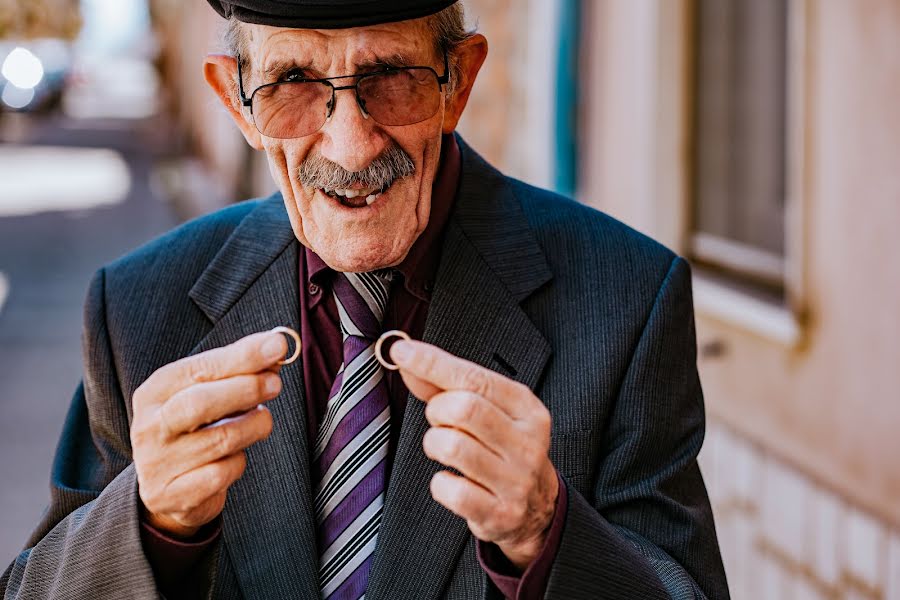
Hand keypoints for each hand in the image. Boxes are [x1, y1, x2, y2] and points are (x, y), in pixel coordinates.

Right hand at [130, 331, 287, 537]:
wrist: (168, 489)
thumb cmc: (195, 429)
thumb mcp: (209, 394)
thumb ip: (240, 369)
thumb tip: (275, 347)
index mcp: (155, 392)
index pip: (199, 368)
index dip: (241, 356)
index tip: (277, 346)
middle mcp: (149, 426)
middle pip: (200, 402)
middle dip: (246, 389)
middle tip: (275, 384)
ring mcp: (157, 463)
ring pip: (219, 440)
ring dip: (253, 427)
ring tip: (263, 421)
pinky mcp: (171, 495)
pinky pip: (220, 475)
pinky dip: (238, 463)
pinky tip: (237, 456)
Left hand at [390, 340, 558, 570]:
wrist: (538, 508)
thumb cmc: (503, 449)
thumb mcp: (488, 412)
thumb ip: (446, 385)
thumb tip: (407, 356)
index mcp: (526, 409)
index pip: (474, 378)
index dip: (432, 363)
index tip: (401, 350)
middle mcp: (527, 442)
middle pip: (464, 409)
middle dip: (437, 411)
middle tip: (441, 421)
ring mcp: (516, 480)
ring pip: (453, 446)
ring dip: (435, 444)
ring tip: (445, 448)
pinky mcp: (500, 512)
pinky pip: (451, 491)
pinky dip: (440, 483)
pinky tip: (453, 480)